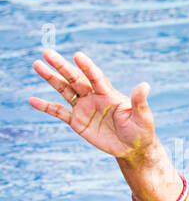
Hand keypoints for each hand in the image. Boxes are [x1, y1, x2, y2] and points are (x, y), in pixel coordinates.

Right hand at [29, 49, 159, 164]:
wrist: (132, 147)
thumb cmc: (141, 130)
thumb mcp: (142, 117)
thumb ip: (139, 102)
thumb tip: (145, 85)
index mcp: (109, 93)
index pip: (96, 77)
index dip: (87, 67)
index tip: (77, 55)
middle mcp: (93, 97)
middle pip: (75, 78)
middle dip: (62, 66)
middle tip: (47, 52)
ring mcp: (83, 107)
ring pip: (64, 90)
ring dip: (51, 79)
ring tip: (37, 64)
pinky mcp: (77, 121)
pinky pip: (58, 112)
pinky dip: (45, 106)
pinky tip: (32, 100)